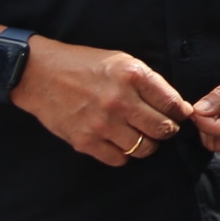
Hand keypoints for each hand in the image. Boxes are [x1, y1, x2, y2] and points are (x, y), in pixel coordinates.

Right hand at [12, 37, 197, 167]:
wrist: (38, 74)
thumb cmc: (84, 65)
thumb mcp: (122, 61)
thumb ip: (150, 83)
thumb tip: (178, 107)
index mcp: (133, 76)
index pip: (173, 104)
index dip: (180, 113)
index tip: (178, 115)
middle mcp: (120, 101)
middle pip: (163, 129)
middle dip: (167, 130)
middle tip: (162, 128)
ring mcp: (102, 123)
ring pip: (144, 148)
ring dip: (147, 144)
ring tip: (140, 135)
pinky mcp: (84, 140)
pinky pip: (119, 159)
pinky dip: (124, 154)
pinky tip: (119, 143)